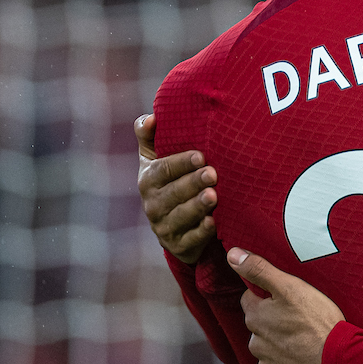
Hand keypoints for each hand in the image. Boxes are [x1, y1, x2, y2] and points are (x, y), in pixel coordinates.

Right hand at [136, 113, 218, 263]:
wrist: (178, 221)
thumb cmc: (171, 179)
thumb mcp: (157, 157)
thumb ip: (150, 135)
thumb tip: (151, 117)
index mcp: (148, 179)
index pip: (162, 170)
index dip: (180, 163)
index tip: (200, 155)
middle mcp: (152, 204)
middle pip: (173, 193)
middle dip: (192, 183)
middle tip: (212, 173)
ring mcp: (164, 227)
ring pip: (180, 216)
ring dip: (197, 206)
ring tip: (213, 196)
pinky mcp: (178, 245)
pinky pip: (189, 240)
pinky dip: (201, 232)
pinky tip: (213, 223)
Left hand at [229, 247, 344, 363]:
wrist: (338, 359)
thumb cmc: (316, 320)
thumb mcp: (289, 286)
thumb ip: (259, 270)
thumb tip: (232, 254)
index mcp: (255, 318)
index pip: (250, 300)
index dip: (267, 296)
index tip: (286, 297)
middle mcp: (256, 344)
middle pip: (260, 326)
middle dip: (273, 321)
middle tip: (300, 317)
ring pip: (269, 350)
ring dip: (281, 344)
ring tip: (305, 338)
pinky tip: (306, 357)